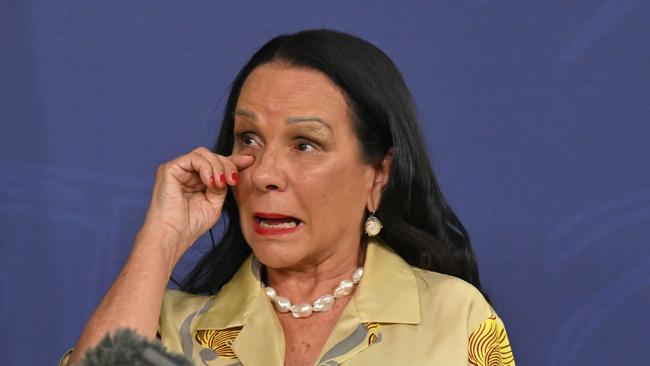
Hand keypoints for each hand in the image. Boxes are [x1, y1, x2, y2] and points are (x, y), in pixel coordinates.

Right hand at [141, 147, 253, 261]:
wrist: (173, 236)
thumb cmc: (190, 225)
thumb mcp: (215, 202)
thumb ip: (223, 185)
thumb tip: (234, 168)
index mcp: (197, 179)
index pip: (216, 163)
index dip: (233, 160)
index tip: (250, 160)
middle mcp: (186, 172)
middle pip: (212, 155)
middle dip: (227, 165)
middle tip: (233, 180)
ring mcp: (177, 169)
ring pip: (204, 153)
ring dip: (218, 167)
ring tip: (220, 184)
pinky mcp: (169, 169)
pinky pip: (193, 158)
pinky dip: (206, 167)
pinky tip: (210, 182)